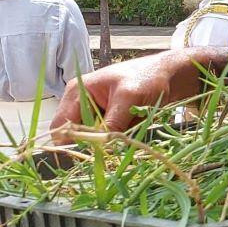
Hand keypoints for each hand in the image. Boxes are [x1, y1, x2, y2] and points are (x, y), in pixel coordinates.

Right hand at [52, 50, 203, 134]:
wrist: (166, 74)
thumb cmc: (147, 77)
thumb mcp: (129, 97)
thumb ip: (113, 121)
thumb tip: (101, 145)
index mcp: (77, 92)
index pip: (61, 125)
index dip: (71, 142)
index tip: (92, 151)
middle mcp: (79, 103)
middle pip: (74, 135)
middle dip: (93, 143)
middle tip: (116, 142)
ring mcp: (92, 113)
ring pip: (91, 139)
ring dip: (108, 141)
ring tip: (129, 127)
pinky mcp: (106, 121)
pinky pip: (105, 138)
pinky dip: (117, 139)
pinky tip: (132, 126)